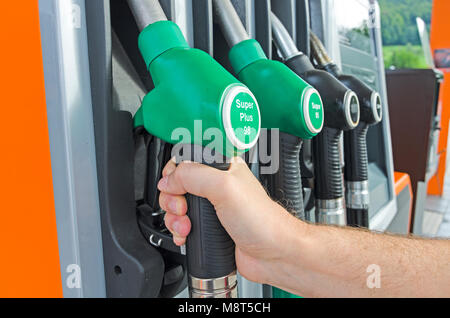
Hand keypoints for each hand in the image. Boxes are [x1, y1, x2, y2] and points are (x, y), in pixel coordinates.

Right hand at [157, 157, 302, 283]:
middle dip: (172, 199)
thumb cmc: (261, 220)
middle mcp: (216, 186)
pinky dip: (178, 232)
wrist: (273, 254)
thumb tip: (168, 180)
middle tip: (183, 209)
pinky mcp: (209, 228)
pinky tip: (186, 236)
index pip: (187, 159)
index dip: (174, 172)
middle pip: (177, 185)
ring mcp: (212, 208)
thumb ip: (193, 176)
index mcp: (222, 167)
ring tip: (187, 227)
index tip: (174, 186)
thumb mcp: (224, 187)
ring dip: (175, 219)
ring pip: (177, 207)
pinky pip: (183, 226)